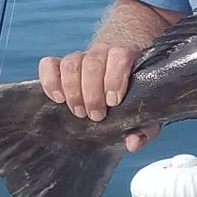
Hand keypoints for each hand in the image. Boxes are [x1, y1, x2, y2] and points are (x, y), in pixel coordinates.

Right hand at [38, 47, 159, 151]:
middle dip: (91, 93)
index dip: (114, 78)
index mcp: (129, 57)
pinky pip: (49, 64)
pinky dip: (49, 80)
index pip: (120, 55)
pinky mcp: (63, 65)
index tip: (113, 102)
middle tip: (95, 115)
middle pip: (92, 63)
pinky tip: (57, 98)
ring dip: (71, 90)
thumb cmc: (137, 91)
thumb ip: (146, 127)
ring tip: (78, 111)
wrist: (125, 67)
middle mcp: (104, 53)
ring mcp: (82, 58)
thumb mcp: (147, 109)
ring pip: (70, 63)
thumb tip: (132, 143)